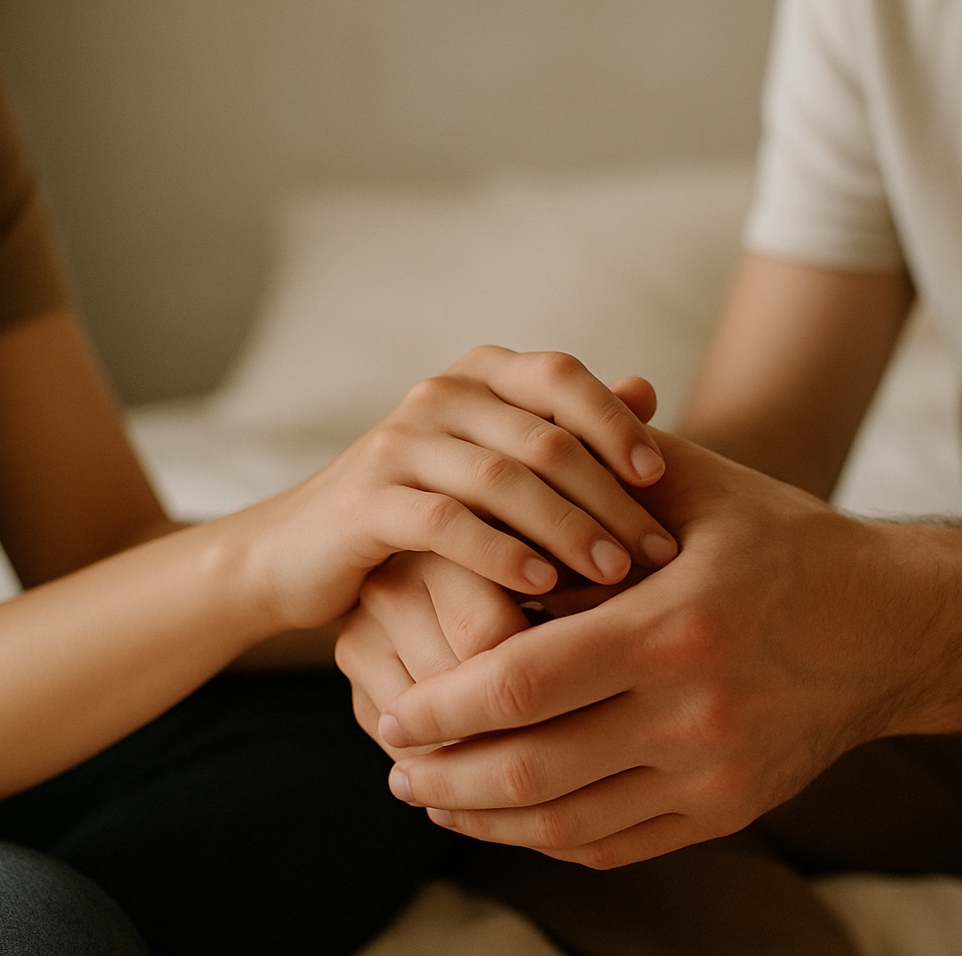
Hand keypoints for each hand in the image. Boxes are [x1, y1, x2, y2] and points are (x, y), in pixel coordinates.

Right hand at [231, 347, 678, 633]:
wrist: (299, 552)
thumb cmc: (422, 509)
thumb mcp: (496, 462)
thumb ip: (563, 428)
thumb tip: (647, 390)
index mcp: (477, 375)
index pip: (560, 376)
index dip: (615, 422)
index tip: (661, 478)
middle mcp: (438, 395)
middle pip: (542, 435)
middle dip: (609, 495)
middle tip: (658, 548)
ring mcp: (397, 444)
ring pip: (502, 478)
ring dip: (567, 527)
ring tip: (614, 574)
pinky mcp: (365, 500)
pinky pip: (446, 523)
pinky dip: (500, 553)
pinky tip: (542, 586)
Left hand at [375, 432, 938, 867]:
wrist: (894, 626)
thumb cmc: (788, 544)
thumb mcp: (704, 488)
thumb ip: (601, 472)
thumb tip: (500, 451)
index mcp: (673, 625)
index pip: (520, 683)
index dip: (439, 706)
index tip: (388, 709)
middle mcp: (693, 713)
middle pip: (529, 767)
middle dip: (441, 773)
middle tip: (393, 763)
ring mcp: (713, 773)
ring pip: (564, 822)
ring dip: (481, 816)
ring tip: (431, 794)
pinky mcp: (727, 811)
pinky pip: (614, 843)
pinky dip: (546, 838)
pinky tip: (506, 816)